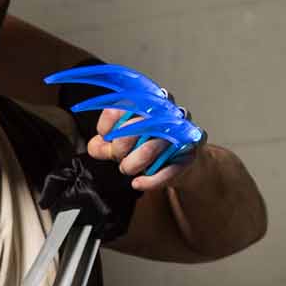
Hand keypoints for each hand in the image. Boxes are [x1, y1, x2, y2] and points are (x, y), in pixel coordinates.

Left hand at [86, 106, 200, 193]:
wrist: (180, 164)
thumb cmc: (150, 147)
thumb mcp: (123, 145)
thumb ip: (105, 145)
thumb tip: (96, 147)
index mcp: (149, 102)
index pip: (125, 103)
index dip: (109, 122)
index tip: (105, 135)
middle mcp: (167, 113)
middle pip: (136, 126)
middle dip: (120, 148)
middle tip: (119, 156)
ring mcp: (181, 133)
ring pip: (149, 149)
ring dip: (132, 165)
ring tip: (129, 169)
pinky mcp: (189, 155)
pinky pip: (167, 171)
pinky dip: (149, 181)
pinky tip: (138, 183)